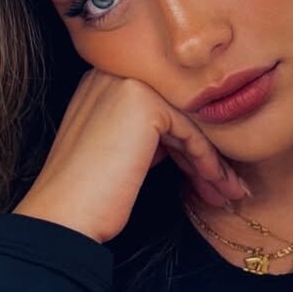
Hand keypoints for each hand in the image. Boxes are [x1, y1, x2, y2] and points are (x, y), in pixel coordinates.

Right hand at [14, 69, 248, 244]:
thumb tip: (189, 137)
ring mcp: (126, 85)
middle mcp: (111, 74)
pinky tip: (217, 185)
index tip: (209, 172)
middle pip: (176, 113)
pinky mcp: (142, 103)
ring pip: (187, 123)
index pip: (160, 107)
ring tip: (229, 191)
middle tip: (227, 184)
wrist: (63, 217)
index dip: (186, 142)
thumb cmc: (89, 194)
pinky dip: (206, 161)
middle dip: (203, 152)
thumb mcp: (120, 149)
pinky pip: (190, 132)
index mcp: (101, 81)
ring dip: (212, 161)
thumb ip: (146, 131)